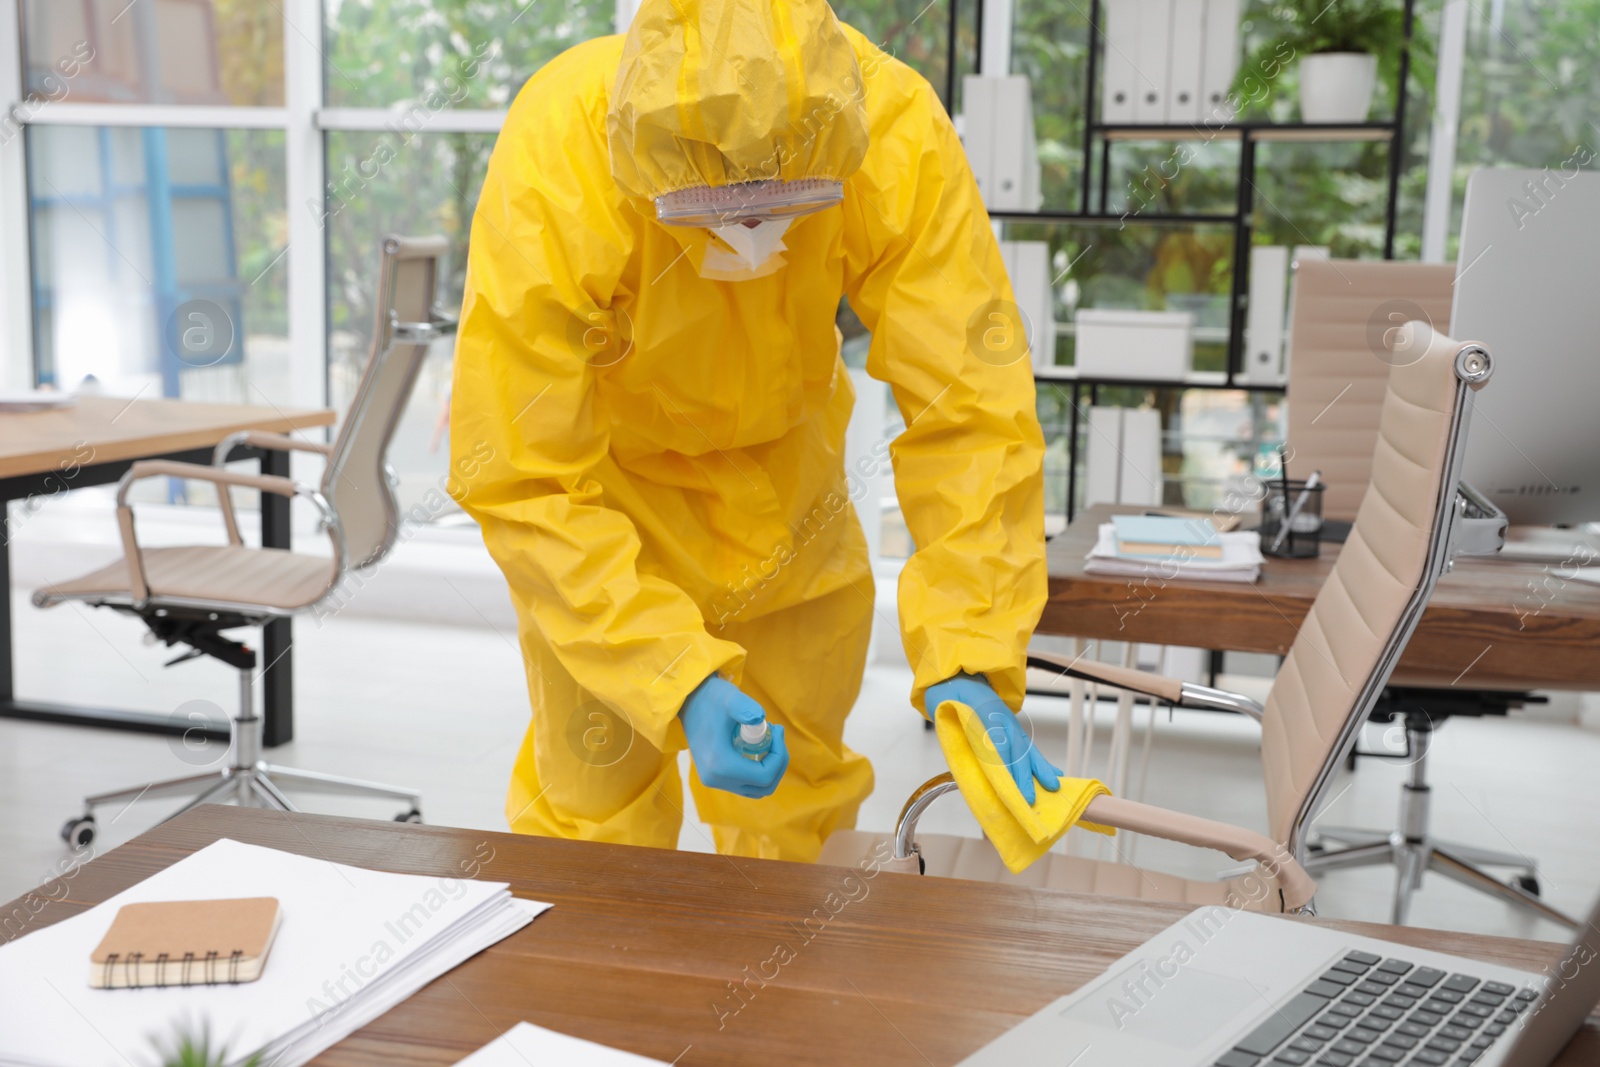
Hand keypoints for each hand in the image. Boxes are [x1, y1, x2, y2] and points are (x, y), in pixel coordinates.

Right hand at [679, 676, 789, 798]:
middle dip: (778, 762)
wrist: (690, 703)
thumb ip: (744, 707)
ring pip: (757, 789)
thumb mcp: (729, 698)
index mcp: (720, 766)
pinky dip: (759, 770)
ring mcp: (715, 782)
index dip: (780, 755)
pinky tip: (758, 747)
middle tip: (776, 735)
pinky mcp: (715, 779)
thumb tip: (760, 718)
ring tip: (769, 739)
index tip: (778, 729)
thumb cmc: (711, 699)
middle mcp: (716, 780)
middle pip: (764, 786)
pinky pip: (747, 785)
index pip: (765, 775)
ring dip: (770, 767)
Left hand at [925, 674, 1061, 804]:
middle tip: (1029, 799)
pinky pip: (1028, 746)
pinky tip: (1054, 774)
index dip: (1003, 764)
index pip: (996, 742)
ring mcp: (1009, 721)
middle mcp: (1001, 717)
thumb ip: (953, 727)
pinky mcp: (1012, 727)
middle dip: (1023, 775)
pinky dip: (1040, 761)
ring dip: (1039, 769)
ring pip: (1026, 747)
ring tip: (1053, 787)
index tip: (1008, 785)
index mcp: (982, 711)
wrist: (958, 671)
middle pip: (1015, 748)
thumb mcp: (943, 705)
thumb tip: (964, 755)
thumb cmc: (948, 693)